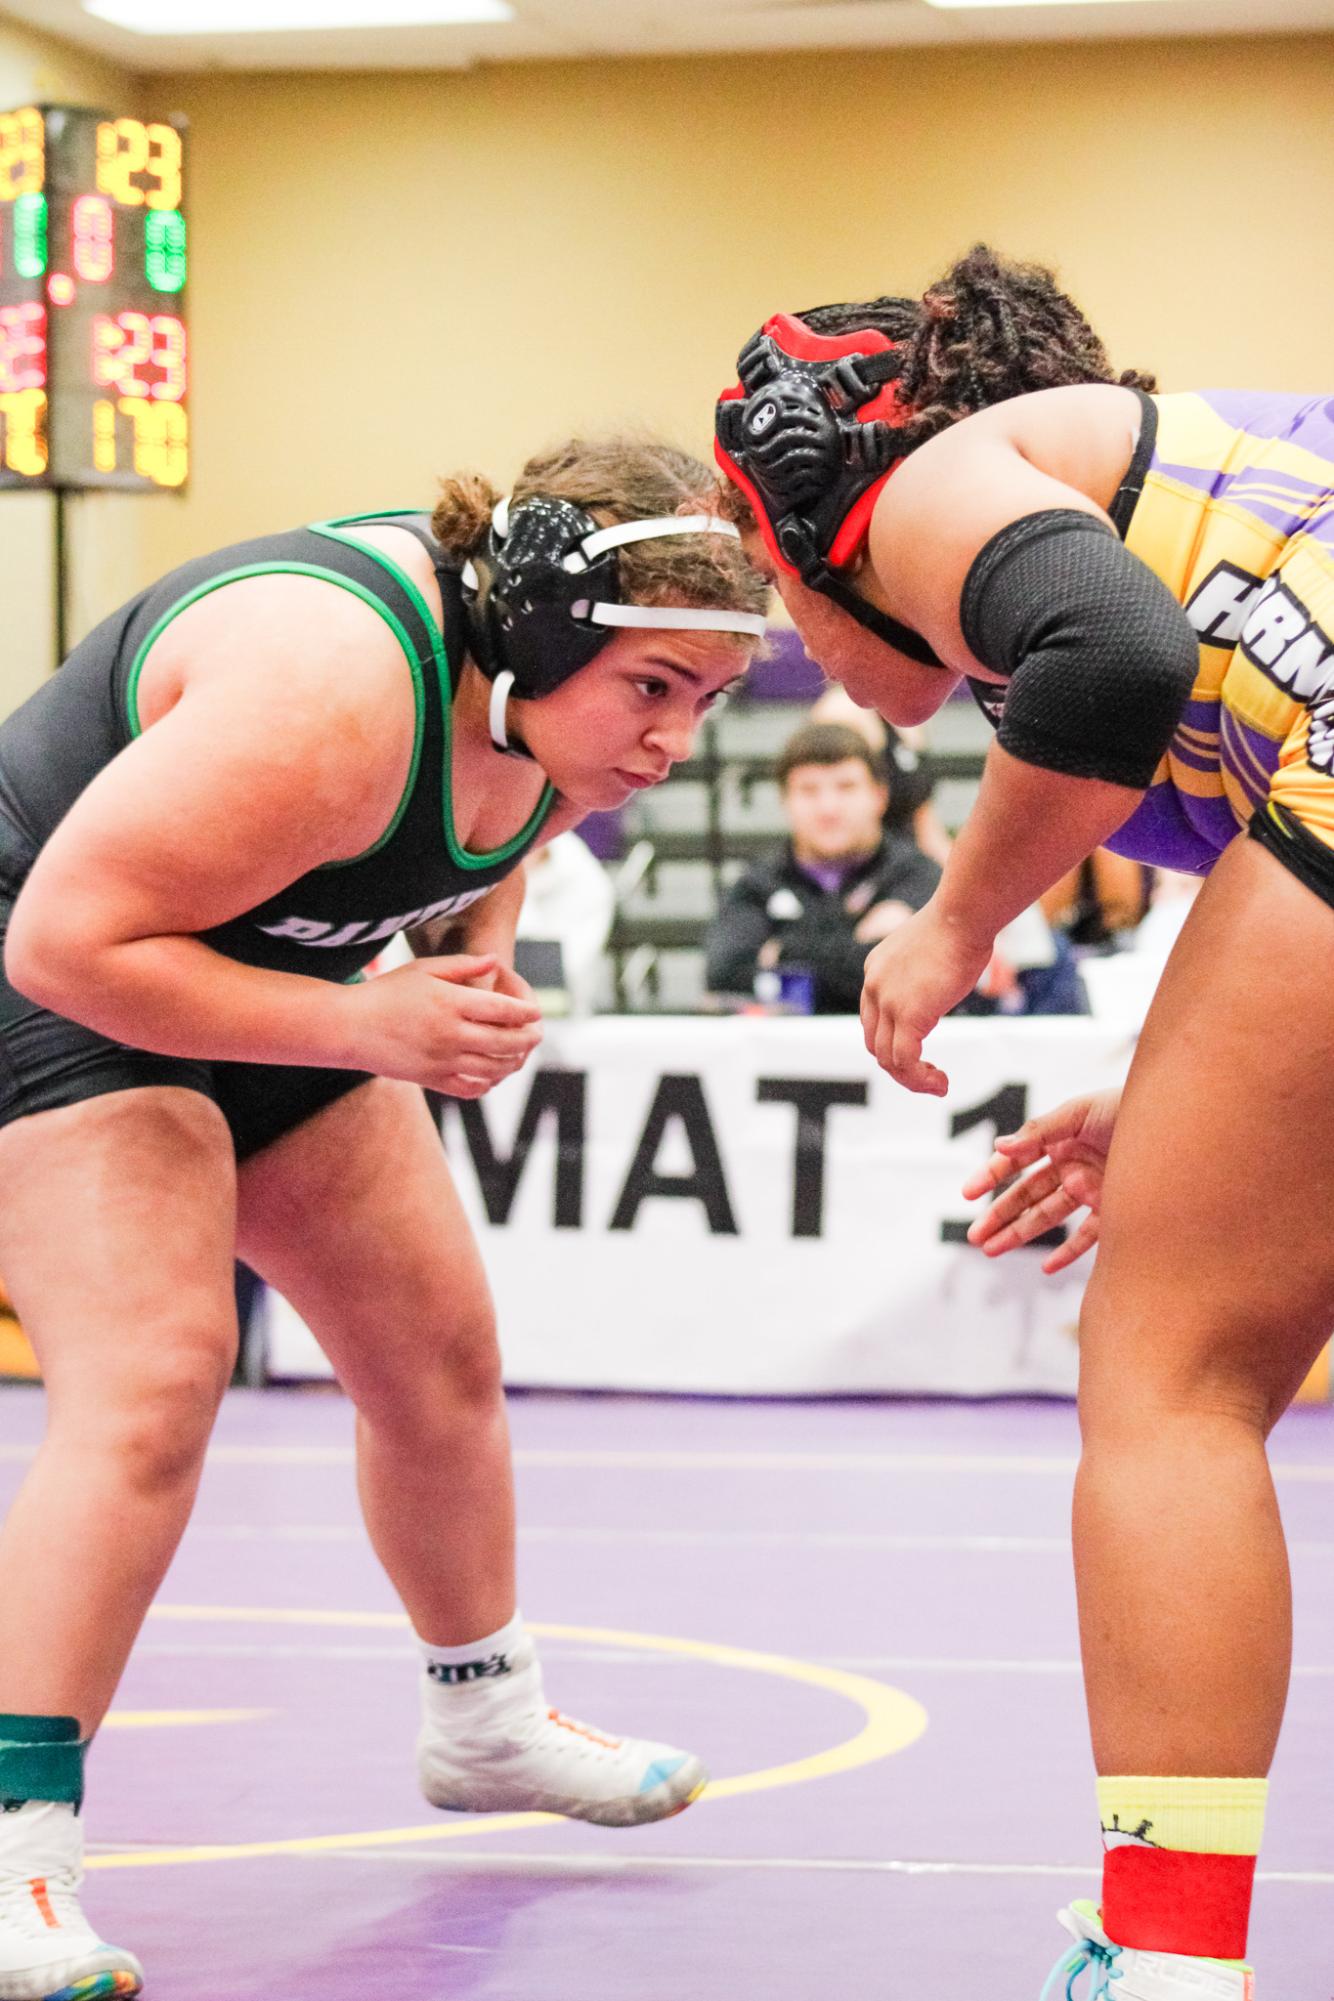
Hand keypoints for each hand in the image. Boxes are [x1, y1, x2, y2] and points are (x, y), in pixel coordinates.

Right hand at [348, 952, 542, 1097]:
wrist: (350, 1027)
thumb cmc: (387, 992)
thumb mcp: (424, 969)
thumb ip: (463, 966)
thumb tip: (495, 960)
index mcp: (451, 1002)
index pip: (504, 1009)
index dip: (526, 1012)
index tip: (536, 1013)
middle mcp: (451, 1033)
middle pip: (506, 1041)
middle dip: (528, 1038)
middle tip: (537, 1035)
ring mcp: (443, 1060)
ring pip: (493, 1067)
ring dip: (513, 1062)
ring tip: (519, 1054)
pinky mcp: (433, 1080)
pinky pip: (471, 1087)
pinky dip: (488, 1083)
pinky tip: (492, 1074)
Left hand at [860, 903, 992, 1094]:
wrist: (963, 915)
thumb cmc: (961, 925)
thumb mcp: (934, 950)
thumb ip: (928, 972)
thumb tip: (945, 978)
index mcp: (877, 971)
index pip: (874, 1019)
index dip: (894, 1042)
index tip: (922, 1053)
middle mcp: (874, 986)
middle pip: (875, 1042)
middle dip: (900, 1064)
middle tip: (930, 1075)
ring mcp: (887, 1001)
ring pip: (887, 1058)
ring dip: (912, 1079)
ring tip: (938, 1085)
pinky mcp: (907, 1015)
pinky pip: (904, 1061)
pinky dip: (919, 1080)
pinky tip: (941, 1084)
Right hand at [961, 1086, 1121, 1272]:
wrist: (1182, 1123)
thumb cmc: (1129, 1107)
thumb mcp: (1081, 1112)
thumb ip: (1040, 1131)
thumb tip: (1000, 1147)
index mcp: (1059, 1140)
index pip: (1017, 1162)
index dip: (991, 1177)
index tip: (968, 1194)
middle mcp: (1072, 1167)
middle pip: (1027, 1196)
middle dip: (999, 1216)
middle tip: (974, 1236)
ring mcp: (1092, 1190)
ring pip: (1048, 1218)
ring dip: (1020, 1234)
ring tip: (992, 1251)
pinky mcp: (1116, 1211)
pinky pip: (1088, 1237)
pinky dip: (1068, 1253)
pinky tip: (1047, 1268)